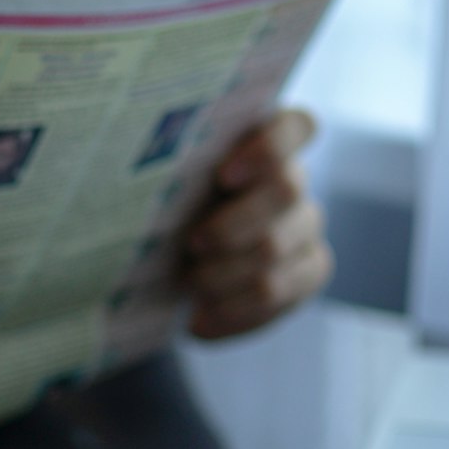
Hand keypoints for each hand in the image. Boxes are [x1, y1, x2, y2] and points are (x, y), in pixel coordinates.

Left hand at [183, 109, 333, 340]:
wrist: (167, 261)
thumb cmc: (163, 204)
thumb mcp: (163, 178)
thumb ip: (172, 162)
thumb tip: (138, 157)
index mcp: (262, 139)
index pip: (296, 127)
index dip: (268, 149)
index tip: (223, 176)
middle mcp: (292, 180)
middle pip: (285, 192)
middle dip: (233, 224)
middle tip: (191, 244)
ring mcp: (306, 226)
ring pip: (277, 249)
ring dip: (225, 273)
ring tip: (188, 284)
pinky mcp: (309, 270)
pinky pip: (284, 296)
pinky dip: (235, 313)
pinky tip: (200, 322)